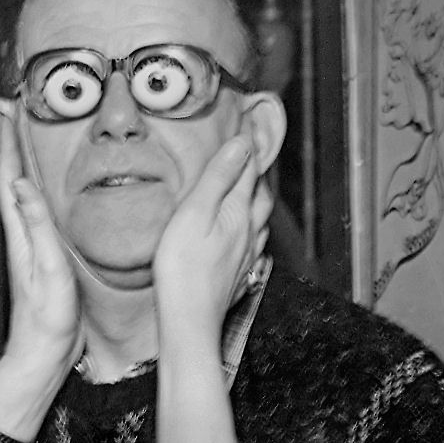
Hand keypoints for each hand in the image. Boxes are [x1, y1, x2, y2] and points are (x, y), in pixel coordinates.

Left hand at [0, 109, 79, 371]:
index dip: (8, 143)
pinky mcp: (38, 253)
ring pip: (17, 190)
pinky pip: (30, 206)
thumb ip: (37, 227)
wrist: (41, 354)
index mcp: (20, 233)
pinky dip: (28, 183)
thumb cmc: (47, 320)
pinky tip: (32, 181)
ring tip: (16, 132)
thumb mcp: (49, 271)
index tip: (9, 109)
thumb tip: (20, 184)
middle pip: (9, 177)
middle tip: (6, 108)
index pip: (10, 177)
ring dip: (15, 158)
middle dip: (7, 141)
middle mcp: (19, 233)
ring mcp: (27, 243)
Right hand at [153, 134, 268, 338]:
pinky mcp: (239, 276)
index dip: (249, 143)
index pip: (249, 169)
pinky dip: (254, 229)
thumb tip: (241, 144)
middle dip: (257, 170)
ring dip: (257, 198)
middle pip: (260, 194)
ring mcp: (246, 256)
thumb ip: (218, 178)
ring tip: (251, 186)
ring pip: (260, 219)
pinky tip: (248, 234)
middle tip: (253, 150)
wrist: (189, 322)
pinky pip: (255, 244)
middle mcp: (249, 232)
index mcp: (238, 212)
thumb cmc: (183, 269)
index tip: (249, 121)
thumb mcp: (193, 214)